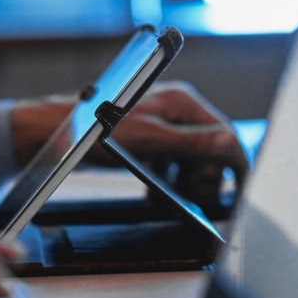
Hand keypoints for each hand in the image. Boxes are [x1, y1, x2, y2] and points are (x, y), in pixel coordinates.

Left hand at [9, 81, 248, 204]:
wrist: (55, 134)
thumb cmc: (95, 131)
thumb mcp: (148, 141)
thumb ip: (191, 142)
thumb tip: (229, 142)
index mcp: (182, 101)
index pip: (224, 132)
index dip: (236, 163)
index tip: (242, 189)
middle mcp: (176, 109)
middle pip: (211, 147)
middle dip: (205, 175)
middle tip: (194, 196)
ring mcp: (163, 123)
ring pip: (192, 158)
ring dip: (186, 180)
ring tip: (169, 193)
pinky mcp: (149, 138)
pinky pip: (172, 162)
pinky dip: (169, 179)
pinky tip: (155, 191)